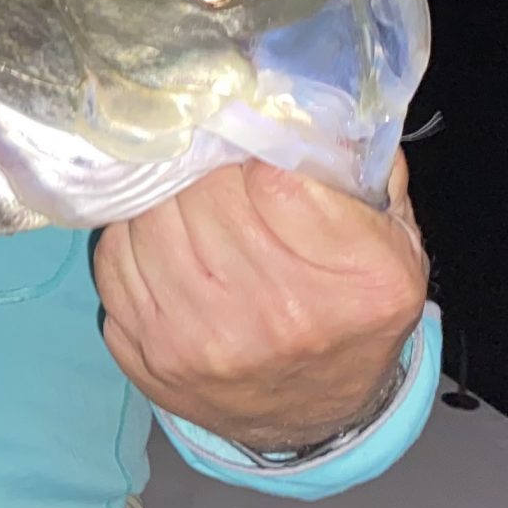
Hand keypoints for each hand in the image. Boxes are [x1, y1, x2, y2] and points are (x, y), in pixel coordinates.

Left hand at [93, 153, 426, 451]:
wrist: (315, 415)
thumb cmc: (352, 309)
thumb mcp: (392, 241)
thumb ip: (357, 165)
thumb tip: (297, 93)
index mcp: (360, 281)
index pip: (277, 176)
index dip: (252, 141)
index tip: (246, 130)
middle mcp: (283, 317)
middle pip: (204, 193)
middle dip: (201, 160)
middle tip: (207, 153)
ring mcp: (209, 342)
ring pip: (149, 219)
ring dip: (162, 194)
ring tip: (184, 193)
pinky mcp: (151, 356)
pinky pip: (115, 259)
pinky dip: (132, 236)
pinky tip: (160, 237)